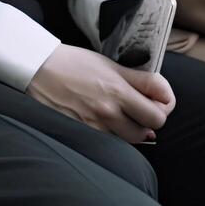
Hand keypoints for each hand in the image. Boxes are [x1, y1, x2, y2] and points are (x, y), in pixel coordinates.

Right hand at [26, 44, 175, 143]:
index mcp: (118, 89)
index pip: (161, 107)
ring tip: (123, 115)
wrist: (38, 69)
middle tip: (142, 109)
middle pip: (152, 126)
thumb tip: (161, 100)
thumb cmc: (74, 63)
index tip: (159, 99)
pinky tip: (107, 122)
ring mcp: (96, 125)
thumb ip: (140, 81)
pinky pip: (111, 142)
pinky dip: (115, 135)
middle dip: (151, 117)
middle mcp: (109, 110)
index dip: (166, 102)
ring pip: (133, 138)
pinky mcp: (83, 134)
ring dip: (134, 129)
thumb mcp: (111, 65)